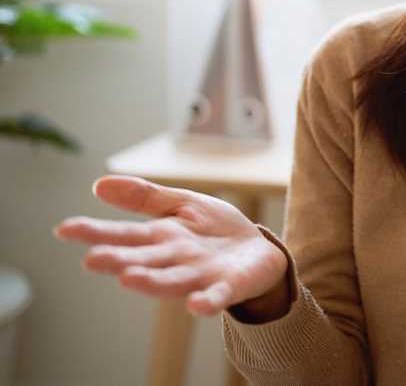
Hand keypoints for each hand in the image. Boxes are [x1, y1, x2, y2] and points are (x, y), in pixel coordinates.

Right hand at [53, 175, 288, 316]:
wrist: (258, 251)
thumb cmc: (214, 230)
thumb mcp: (181, 204)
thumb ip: (144, 197)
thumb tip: (98, 183)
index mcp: (161, 238)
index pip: (124, 234)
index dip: (95, 233)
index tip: (64, 229)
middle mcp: (174, 260)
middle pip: (143, 260)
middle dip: (120, 261)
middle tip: (92, 260)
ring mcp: (200, 276)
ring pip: (172, 281)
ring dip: (152, 282)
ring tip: (128, 279)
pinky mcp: (227, 287)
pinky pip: (215, 297)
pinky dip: (205, 302)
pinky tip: (194, 305)